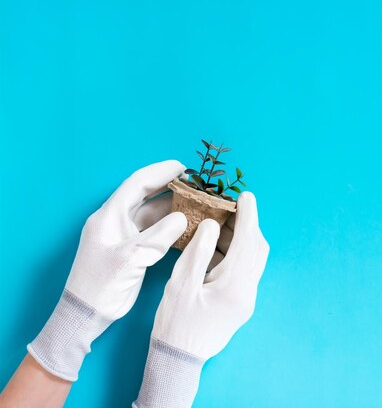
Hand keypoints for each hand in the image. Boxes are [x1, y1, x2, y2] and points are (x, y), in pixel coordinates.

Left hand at [28, 160, 187, 381]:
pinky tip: (187, 226)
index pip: (136, 184)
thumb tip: (182, 218)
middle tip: (194, 183)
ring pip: (152, 214)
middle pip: (145, 196)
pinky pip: (154, 230)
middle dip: (169, 187)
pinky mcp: (132, 250)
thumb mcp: (131, 258)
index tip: (182, 167)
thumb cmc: (101, 285)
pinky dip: (170, 226)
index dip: (160, 172)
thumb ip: (158, 236)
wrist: (87, 312)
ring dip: (172, 207)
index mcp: (109, 216)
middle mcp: (116, 221)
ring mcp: (124, 235)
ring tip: (196, 203)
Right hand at [133, 192, 268, 407]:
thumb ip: (199, 251)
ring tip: (217, 225)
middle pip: (256, 249)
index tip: (246, 195)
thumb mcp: (181, 284)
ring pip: (251, 260)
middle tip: (228, 208)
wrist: (178, 361)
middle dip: (246, 226)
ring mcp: (246, 299)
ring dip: (239, 240)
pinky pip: (244, 271)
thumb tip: (212, 225)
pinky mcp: (240, 303)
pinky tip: (215, 247)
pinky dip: (234, 254)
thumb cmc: (175, 324)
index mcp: (234, 286)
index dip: (248, 216)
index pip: (247, 242)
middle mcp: (247, 292)